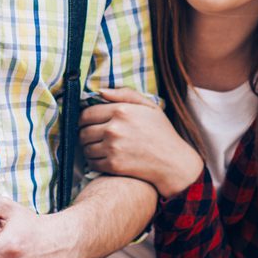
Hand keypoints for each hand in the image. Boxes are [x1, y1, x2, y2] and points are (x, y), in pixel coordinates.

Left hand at [79, 87, 203, 198]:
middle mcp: (114, 128)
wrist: (173, 162)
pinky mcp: (113, 165)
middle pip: (83, 131)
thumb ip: (124, 94)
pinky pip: (91, 162)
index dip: (83, 119)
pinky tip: (102, 158)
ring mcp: (113, 148)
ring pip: (85, 147)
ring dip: (88, 148)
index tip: (87, 123)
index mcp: (121, 111)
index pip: (86, 114)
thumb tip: (100, 91)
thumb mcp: (149, 106)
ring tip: (98, 148)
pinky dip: (93, 161)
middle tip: (92, 137)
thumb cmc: (161, 132)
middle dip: (85, 134)